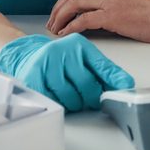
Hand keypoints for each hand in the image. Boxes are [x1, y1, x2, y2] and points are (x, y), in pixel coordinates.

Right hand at [0, 33, 133, 111]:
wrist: (26, 53)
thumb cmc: (58, 58)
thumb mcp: (82, 57)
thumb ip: (103, 70)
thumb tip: (124, 84)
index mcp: (79, 46)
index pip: (103, 67)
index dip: (115, 82)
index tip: (124, 91)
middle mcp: (63, 52)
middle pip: (88, 86)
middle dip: (92, 98)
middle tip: (92, 99)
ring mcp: (47, 65)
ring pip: (71, 98)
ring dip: (76, 103)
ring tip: (74, 96)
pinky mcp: (34, 79)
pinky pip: (54, 101)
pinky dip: (60, 104)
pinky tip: (60, 97)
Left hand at [46, 0, 149, 43]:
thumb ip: (113, 0)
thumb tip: (93, 15)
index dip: (67, 1)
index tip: (61, 13)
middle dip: (58, 8)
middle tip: (52, 22)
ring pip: (73, 2)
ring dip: (60, 16)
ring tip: (55, 29)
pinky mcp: (112, 14)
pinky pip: (83, 19)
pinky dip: (71, 26)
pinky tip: (66, 33)